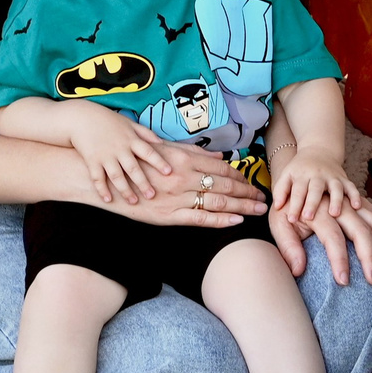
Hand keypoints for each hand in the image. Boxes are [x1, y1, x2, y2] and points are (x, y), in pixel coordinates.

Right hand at [62, 101, 175, 205]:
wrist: (80, 118)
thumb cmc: (107, 120)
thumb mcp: (128, 122)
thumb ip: (145, 133)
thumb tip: (161, 142)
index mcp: (130, 139)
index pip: (148, 152)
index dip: (159, 162)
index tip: (169, 172)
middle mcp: (119, 148)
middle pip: (133, 168)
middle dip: (143, 183)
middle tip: (152, 195)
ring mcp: (105, 155)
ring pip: (117, 176)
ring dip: (125, 190)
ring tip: (133, 201)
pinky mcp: (91, 161)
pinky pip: (97, 178)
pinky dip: (102, 190)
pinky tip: (108, 200)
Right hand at [95, 141, 265, 227]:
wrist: (106, 179)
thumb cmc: (135, 162)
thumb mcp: (164, 151)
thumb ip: (193, 152)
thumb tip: (219, 155)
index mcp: (183, 159)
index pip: (220, 168)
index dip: (240, 176)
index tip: (253, 182)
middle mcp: (182, 176)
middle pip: (224, 184)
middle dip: (247, 192)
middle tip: (265, 199)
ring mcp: (176, 196)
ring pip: (216, 201)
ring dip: (240, 206)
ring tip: (258, 210)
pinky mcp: (167, 215)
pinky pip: (199, 218)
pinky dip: (220, 220)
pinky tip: (236, 221)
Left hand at [271, 150, 358, 225]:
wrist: (319, 149)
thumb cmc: (300, 169)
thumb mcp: (287, 174)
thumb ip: (280, 190)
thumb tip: (277, 207)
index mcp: (302, 175)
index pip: (298, 191)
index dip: (294, 205)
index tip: (291, 219)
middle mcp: (318, 175)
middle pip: (315, 189)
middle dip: (312, 203)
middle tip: (308, 217)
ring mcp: (333, 176)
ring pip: (335, 188)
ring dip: (335, 200)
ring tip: (334, 214)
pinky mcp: (344, 179)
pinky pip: (352, 187)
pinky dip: (355, 196)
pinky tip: (357, 206)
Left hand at [271, 192, 371, 287]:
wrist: (300, 178)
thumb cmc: (288, 208)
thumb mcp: (279, 224)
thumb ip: (288, 247)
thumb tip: (298, 271)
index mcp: (319, 211)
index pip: (333, 237)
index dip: (339, 259)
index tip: (343, 281)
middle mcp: (341, 205)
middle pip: (360, 229)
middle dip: (369, 255)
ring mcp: (354, 203)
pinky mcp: (363, 204)